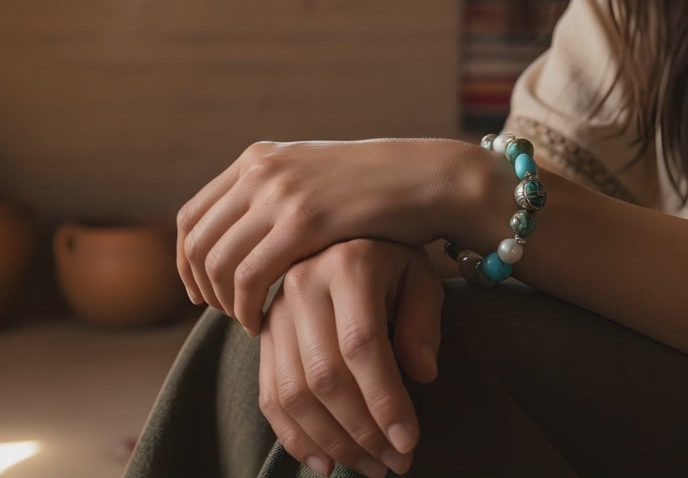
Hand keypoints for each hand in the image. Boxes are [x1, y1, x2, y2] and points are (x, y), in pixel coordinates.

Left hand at [177, 137, 480, 330]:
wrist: (424, 177)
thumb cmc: (375, 186)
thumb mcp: (313, 175)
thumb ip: (276, 191)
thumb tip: (242, 223)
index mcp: (259, 158)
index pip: (193, 215)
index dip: (186, 261)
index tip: (200, 292)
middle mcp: (261, 170)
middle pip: (197, 241)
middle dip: (200, 286)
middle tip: (222, 315)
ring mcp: (280, 193)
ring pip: (217, 262)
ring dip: (223, 302)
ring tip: (247, 321)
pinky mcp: (303, 221)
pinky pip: (249, 277)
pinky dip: (245, 307)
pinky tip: (261, 322)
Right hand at [258, 239, 442, 477]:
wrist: (347, 233)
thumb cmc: (392, 259)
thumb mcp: (420, 276)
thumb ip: (424, 321)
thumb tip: (422, 374)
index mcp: (348, 262)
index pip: (362, 343)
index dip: (385, 399)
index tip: (410, 442)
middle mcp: (303, 282)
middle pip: (324, 374)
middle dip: (362, 431)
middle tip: (395, 463)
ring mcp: (276, 308)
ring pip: (294, 392)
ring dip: (333, 443)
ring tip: (371, 467)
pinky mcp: (263, 332)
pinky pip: (270, 396)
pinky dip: (296, 438)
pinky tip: (326, 464)